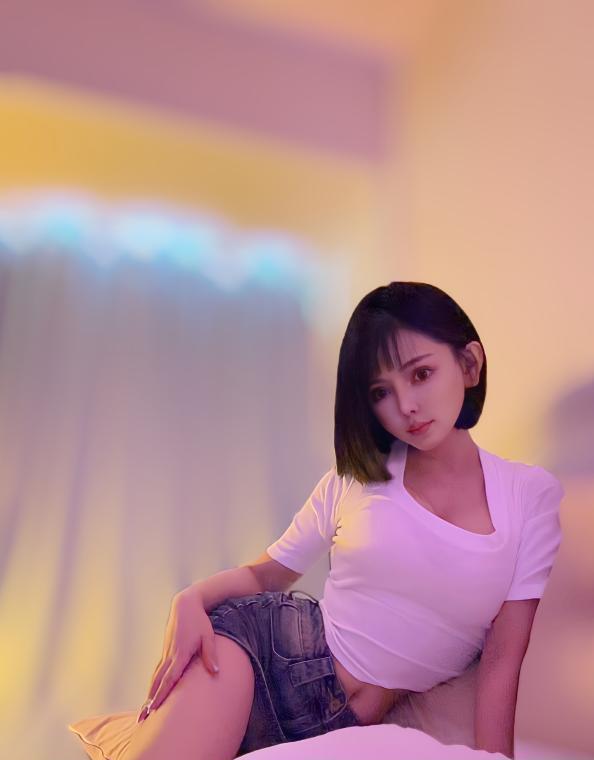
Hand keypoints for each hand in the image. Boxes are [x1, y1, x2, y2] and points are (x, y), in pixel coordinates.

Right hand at [137, 589, 218, 721]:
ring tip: (143, 712)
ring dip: (149, 694)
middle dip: (149, 702)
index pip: (169, 679)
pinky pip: (158, 671)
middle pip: (157, 683)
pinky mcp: (165, 651)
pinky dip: (153, 684)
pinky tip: (151, 692)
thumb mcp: (208, 636)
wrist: (185, 605)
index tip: (153, 709)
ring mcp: (166, 653)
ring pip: (155, 677)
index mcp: (180, 654)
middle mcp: (170, 655)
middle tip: (141, 720)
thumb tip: (215, 672)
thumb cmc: (199, 621)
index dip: (161, 695)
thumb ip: (210, 655)